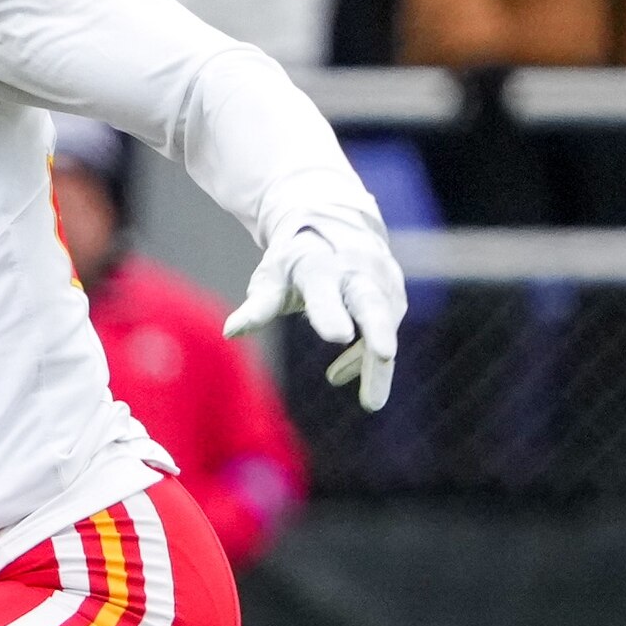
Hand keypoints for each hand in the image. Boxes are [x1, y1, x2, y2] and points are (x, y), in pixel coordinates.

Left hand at [224, 221, 405, 410]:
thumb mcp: (272, 278)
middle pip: (372, 303)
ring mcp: (381, 279)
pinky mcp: (394, 292)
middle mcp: (356, 270)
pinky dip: (370, 357)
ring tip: (369, 401)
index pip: (324, 292)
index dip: (330, 313)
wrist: (333, 223)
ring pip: (386, 324)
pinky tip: (342, 374)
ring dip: (377, 364)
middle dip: (380, 330)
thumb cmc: (294, 259)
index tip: (337, 336)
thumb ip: (258, 306)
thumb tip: (230, 332)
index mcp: (319, 266)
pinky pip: (387, 330)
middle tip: (385, 355)